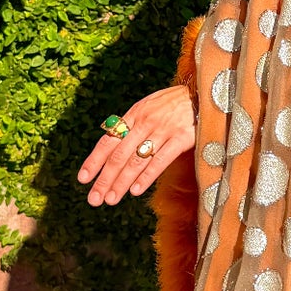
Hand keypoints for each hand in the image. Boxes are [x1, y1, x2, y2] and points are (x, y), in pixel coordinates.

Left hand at [78, 86, 196, 205]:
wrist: (207, 91)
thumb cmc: (178, 102)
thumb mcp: (151, 106)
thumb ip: (135, 124)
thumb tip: (115, 145)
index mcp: (134, 114)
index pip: (108, 140)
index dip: (94, 161)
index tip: (83, 179)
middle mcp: (145, 122)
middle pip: (118, 155)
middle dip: (104, 179)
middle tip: (94, 199)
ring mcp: (163, 130)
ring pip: (136, 161)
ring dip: (121, 182)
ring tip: (111, 199)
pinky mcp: (181, 138)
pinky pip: (160, 160)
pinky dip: (146, 176)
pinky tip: (136, 190)